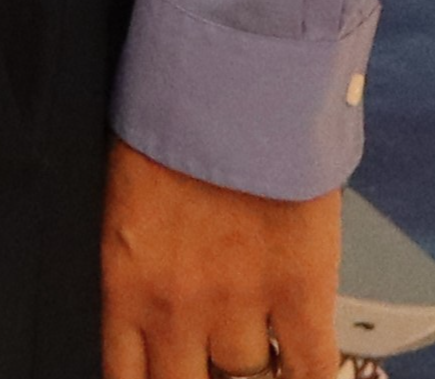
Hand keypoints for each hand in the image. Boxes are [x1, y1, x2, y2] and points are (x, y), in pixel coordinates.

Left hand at [100, 140, 338, 378]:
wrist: (225, 85)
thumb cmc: (167, 121)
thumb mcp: (124, 200)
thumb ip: (137, 256)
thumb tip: (152, 283)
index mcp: (123, 281)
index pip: (123, 373)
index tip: (160, 373)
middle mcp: (175, 306)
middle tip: (206, 365)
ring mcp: (239, 304)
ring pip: (246, 376)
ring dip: (251, 366)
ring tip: (255, 350)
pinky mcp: (300, 292)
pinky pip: (310, 366)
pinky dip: (311, 375)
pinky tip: (306, 368)